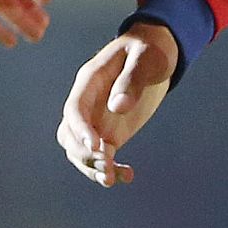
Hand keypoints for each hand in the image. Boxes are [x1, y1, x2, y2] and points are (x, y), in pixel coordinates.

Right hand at [57, 22, 176, 187]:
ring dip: (92, 168)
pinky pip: (103, 156)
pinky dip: (113, 169)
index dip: (80, 129)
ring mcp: (97, 120)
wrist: (158, 52)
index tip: (95, 146)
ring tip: (112, 179)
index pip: (74, 109)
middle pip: (70, 136)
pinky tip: (127, 177)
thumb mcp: (146, 58)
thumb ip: (132, 79)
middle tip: (107, 163)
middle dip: (83, 154)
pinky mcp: (111, 133)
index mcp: (90, 81)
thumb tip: (117, 107)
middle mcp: (87, 104)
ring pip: (81, 152)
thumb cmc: (150, 49)